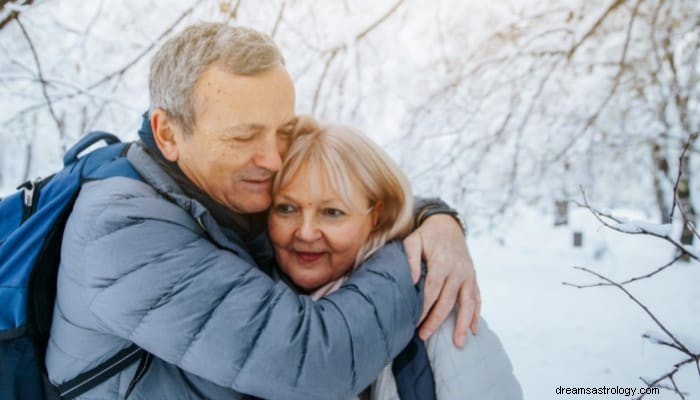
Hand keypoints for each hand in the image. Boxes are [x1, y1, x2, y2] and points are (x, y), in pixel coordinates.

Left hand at [403, 214, 480, 347]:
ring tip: (458, 343)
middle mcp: (458, 270)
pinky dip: (476, 314)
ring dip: (462, 324)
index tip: (415, 322)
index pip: (432, 290)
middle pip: (448, 301)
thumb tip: (412, 281)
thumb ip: (410, 258)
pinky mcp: (473, 277)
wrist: (448, 224)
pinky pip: (477, 298)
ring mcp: (468, 275)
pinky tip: (473, 329)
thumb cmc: (427, 235)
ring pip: (467, 303)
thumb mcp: (413, 240)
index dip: (424, 308)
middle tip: (424, 336)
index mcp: (442, 262)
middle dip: (436, 320)